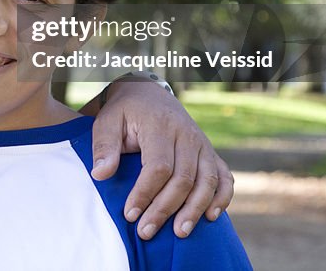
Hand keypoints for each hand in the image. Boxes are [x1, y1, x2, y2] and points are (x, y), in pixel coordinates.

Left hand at [85, 80, 232, 239]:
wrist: (148, 93)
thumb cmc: (124, 112)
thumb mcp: (107, 121)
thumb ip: (104, 146)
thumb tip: (101, 175)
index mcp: (160, 126)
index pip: (158, 166)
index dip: (145, 193)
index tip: (130, 214)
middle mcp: (187, 135)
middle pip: (183, 179)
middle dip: (165, 208)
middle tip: (146, 231)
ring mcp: (202, 144)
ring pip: (207, 181)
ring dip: (195, 209)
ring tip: (180, 232)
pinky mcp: (210, 152)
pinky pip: (224, 177)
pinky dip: (222, 197)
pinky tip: (211, 217)